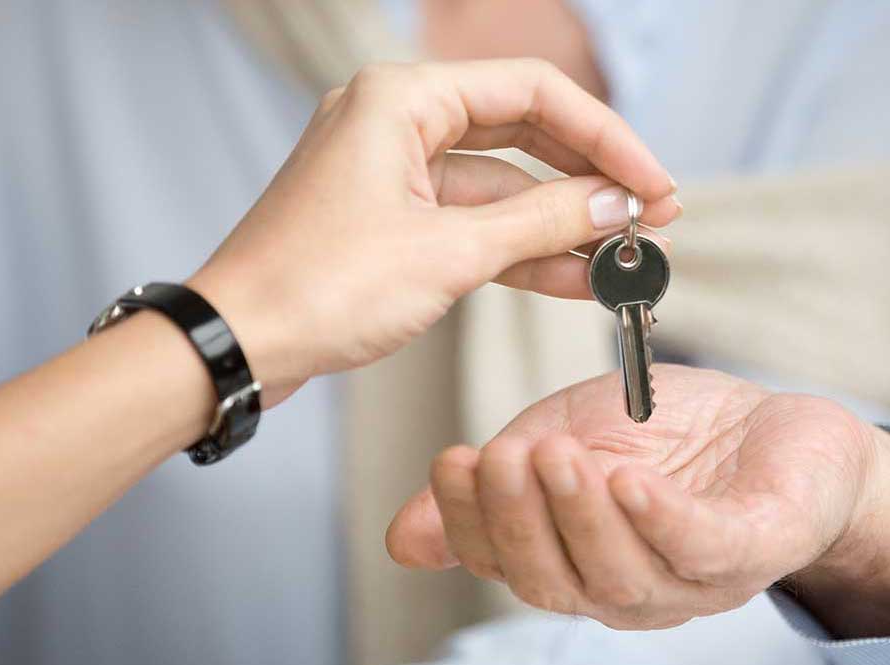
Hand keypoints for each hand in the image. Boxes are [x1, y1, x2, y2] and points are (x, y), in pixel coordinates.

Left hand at [186, 58, 678, 405]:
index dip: (606, 138)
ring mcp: (395, 172)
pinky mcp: (393, 221)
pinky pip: (475, 224)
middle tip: (652, 218)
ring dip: (563, 224)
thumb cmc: (316, 289)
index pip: (533, 92)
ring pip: (503, 186)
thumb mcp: (448, 255)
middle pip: (524, 132)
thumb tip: (615, 206)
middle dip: (590, 180)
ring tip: (628, 258)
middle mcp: (398, 121)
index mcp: (402, 98)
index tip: (653, 184)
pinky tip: (580, 279)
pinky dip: (524, 251)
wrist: (237, 347)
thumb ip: (542, 224)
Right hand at [386, 366, 889, 635]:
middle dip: (519, 521)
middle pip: (557, 582)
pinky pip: (701, 548)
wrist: (783, 423)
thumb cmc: (670, 435)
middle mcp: (629, 590)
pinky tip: (628, 480)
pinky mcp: (755, 548)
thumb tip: (402, 538)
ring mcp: (693, 580)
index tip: (451, 460)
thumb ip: (496, 482)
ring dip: (581, 517)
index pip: (506, 565)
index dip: (470, 522)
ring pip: (622, 576)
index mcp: (576, 565)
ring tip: (557, 456)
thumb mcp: (563, 440)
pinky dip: (659, 519)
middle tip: (501, 457)